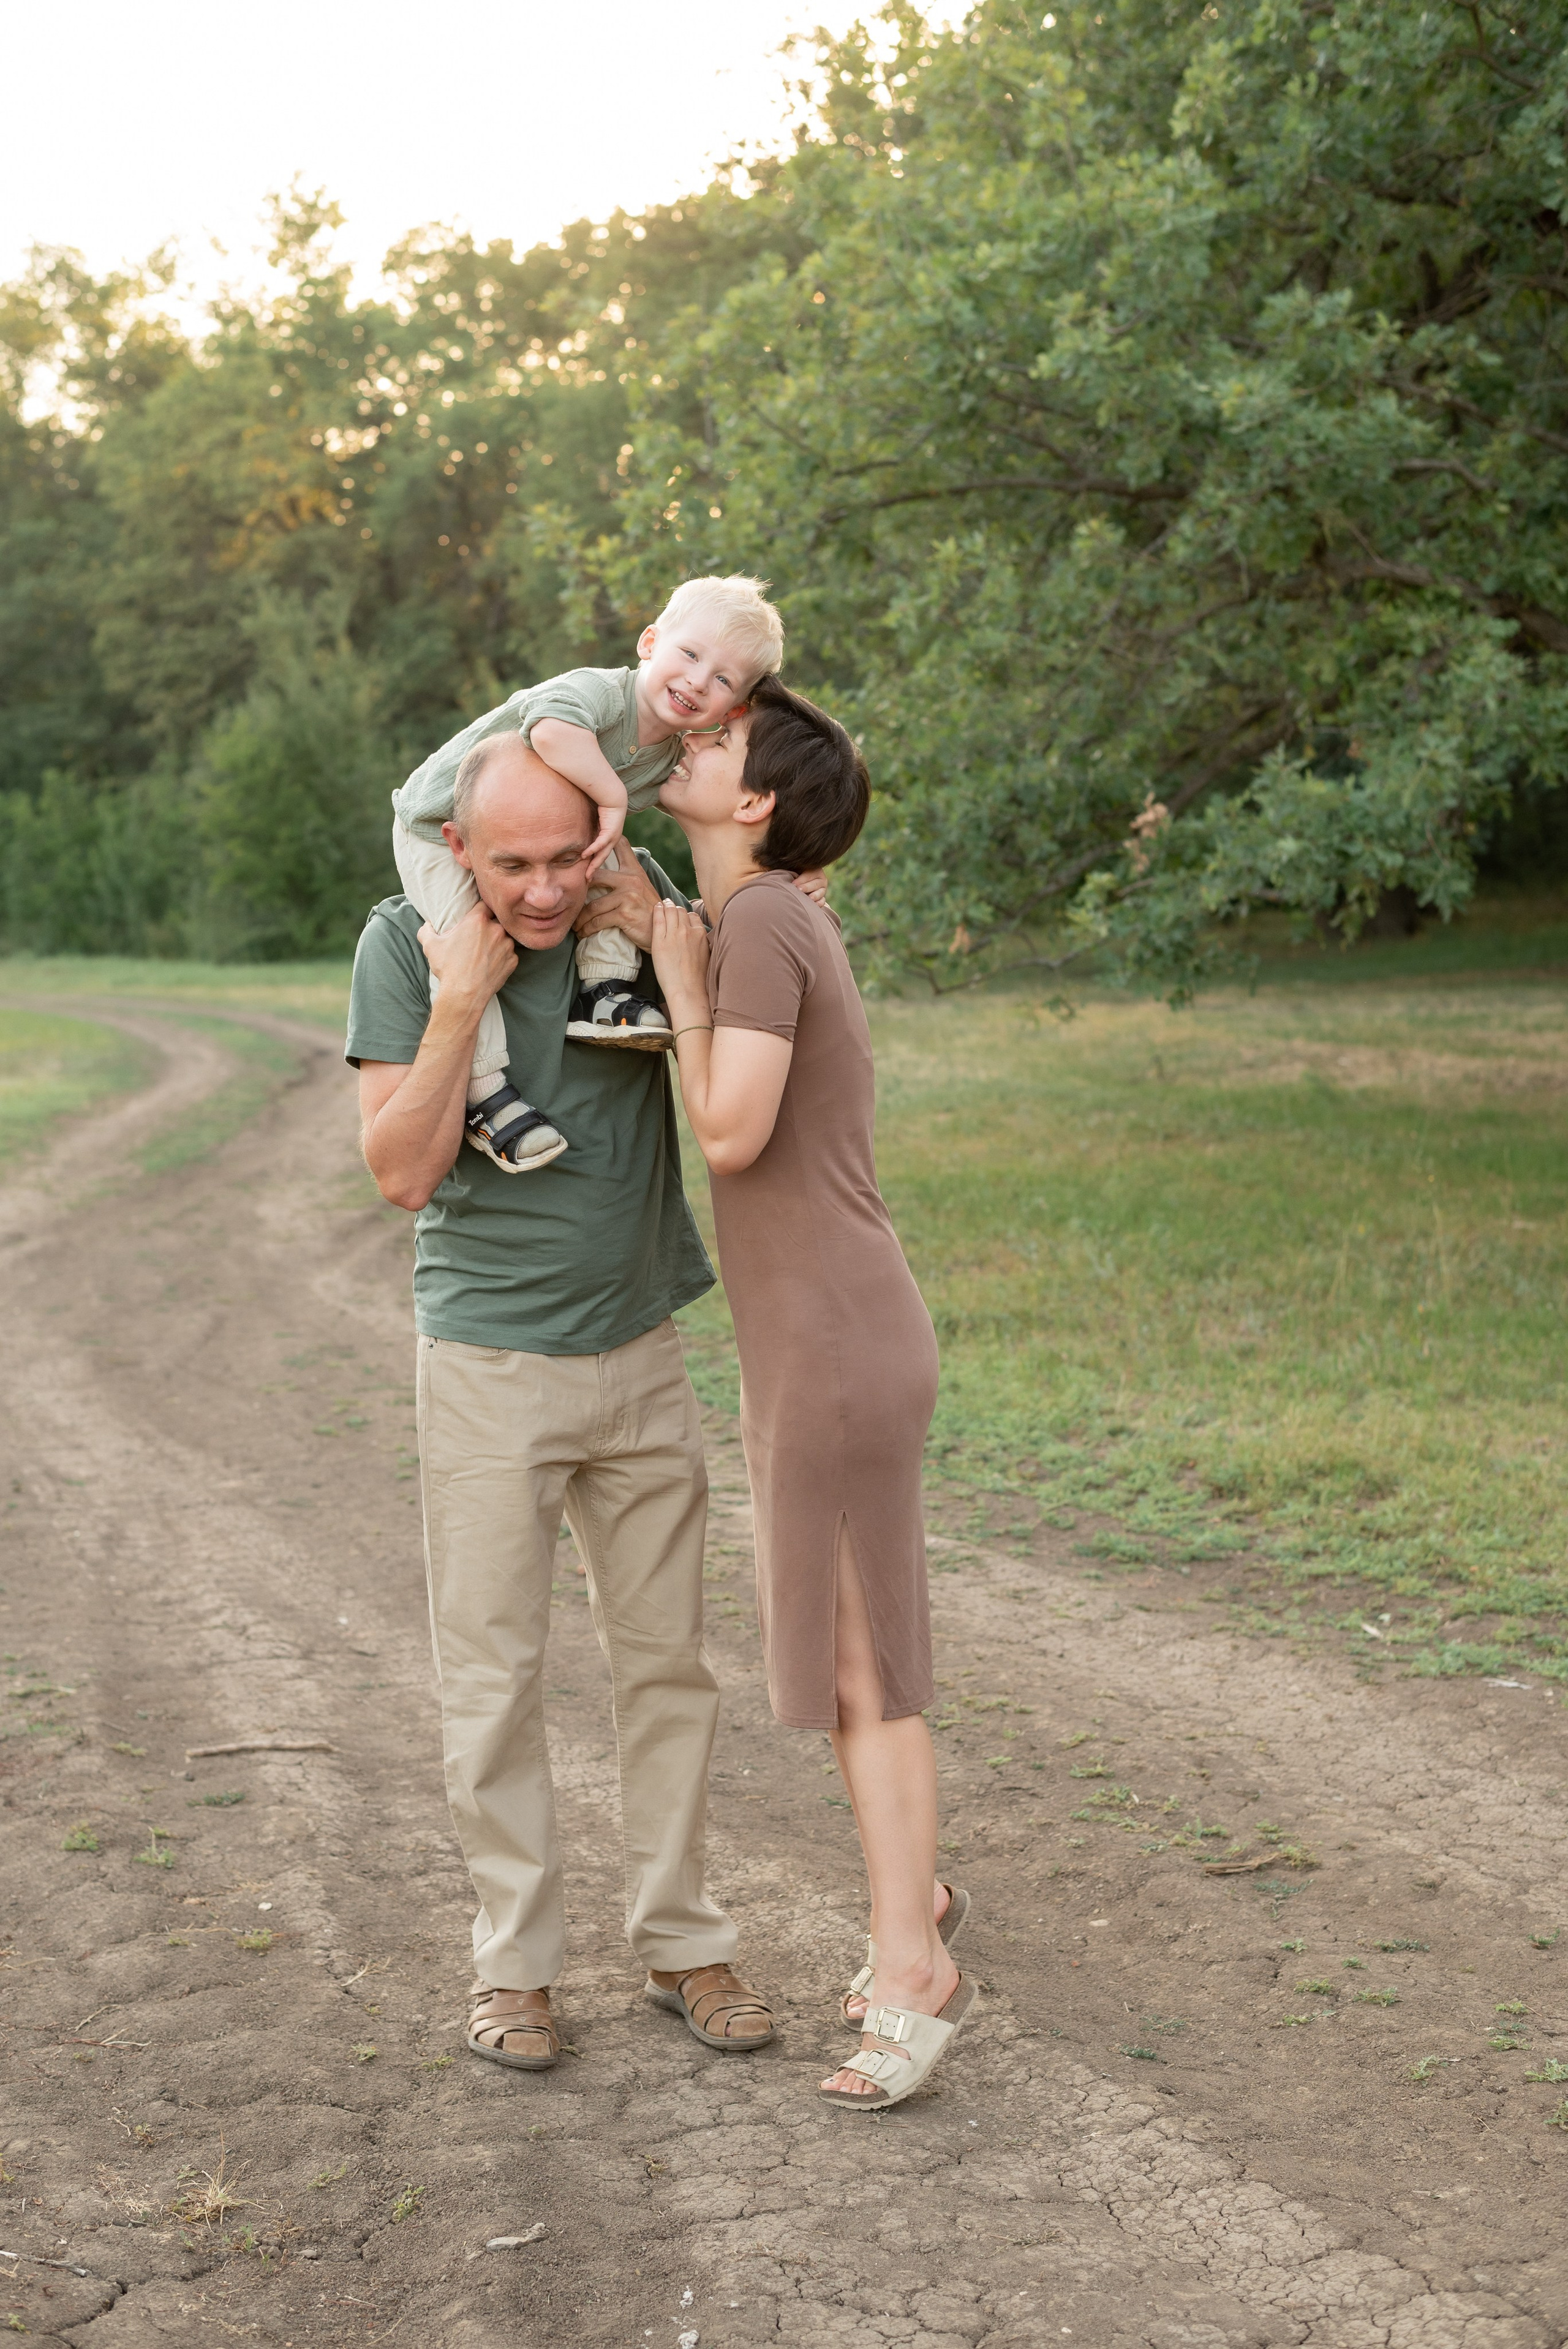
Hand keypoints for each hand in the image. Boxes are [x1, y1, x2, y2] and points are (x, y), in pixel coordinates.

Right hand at [417, 901, 516, 1006]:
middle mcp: (496, 929)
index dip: (481, 910)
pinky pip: (509, 955)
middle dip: (488, 928)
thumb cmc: (448, 968)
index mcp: (477, 920)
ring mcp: (507, 945)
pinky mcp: (513, 960)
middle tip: (477, 939)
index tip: (477, 917)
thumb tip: (427, 925)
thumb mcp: (431, 946)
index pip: (484, 904)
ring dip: (496, 943)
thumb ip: (427, 931)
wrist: (464, 994)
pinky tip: (490, 965)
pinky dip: (502, 958)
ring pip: (504, 938)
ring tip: (483, 955)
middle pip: (495, 921)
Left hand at [575, 850, 662, 951]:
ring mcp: (628, 896)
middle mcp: (631, 880)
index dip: (603, 841)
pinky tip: (583, 932)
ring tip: (576, 924)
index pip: (620, 845)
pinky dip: (587, 929)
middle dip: (580, 890)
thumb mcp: (642, 887)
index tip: (586, 847)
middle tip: (571, 900)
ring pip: (593, 905)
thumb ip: (626, 875)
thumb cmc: (648, 910)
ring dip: (581, 918)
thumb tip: (604, 868)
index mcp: (634, 870)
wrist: (663, 931)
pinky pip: (598, 921)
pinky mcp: (625, 914)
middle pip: (595, 876)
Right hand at [583, 801, 626, 881]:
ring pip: (602, 854)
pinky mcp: (611, 831)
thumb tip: (573, 831)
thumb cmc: (602, 804)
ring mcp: (613, 837)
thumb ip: (586, 828)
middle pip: (602, 858)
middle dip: (594, 870)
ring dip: (594, 865)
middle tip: (587, 881)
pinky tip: (585, 856)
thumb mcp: (593, 820)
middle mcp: (613, 840)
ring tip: (587, 875)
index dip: (593, 864)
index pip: (600, 854)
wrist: (613, 795)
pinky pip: (600, 843)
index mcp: (609, 838)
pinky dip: (593, 850)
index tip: (586, 874)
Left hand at [649, 898, 711, 1022]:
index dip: (685, 916)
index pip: (693, 916)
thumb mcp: (706, 955)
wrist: (687, 990)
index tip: (681, 918)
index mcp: (701, 934)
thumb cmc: (697, 978)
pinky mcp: (660, 941)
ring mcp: (674, 935)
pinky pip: (658, 918)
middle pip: (681, 911)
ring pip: (670, 911)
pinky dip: (657, 910)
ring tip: (663, 905)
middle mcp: (688, 931)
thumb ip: (701, 941)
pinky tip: (656, 907)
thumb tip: (697, 937)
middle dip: (675, 909)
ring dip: (666, 906)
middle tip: (669, 907)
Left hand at [792, 868, 827, 903]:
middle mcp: (820, 880)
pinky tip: (815, 905)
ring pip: (820, 892)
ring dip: (815, 895)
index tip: (793, 884)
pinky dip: (820, 903)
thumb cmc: (795, 875)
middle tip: (799, 890)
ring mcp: (822, 890)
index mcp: (815, 870)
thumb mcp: (796, 870)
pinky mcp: (822, 898)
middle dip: (806, 887)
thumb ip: (793, 871)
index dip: (801, 879)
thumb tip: (784, 874)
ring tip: (809, 898)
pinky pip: (822, 901)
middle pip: (814, 884)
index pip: (808, 874)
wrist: (800, 884)